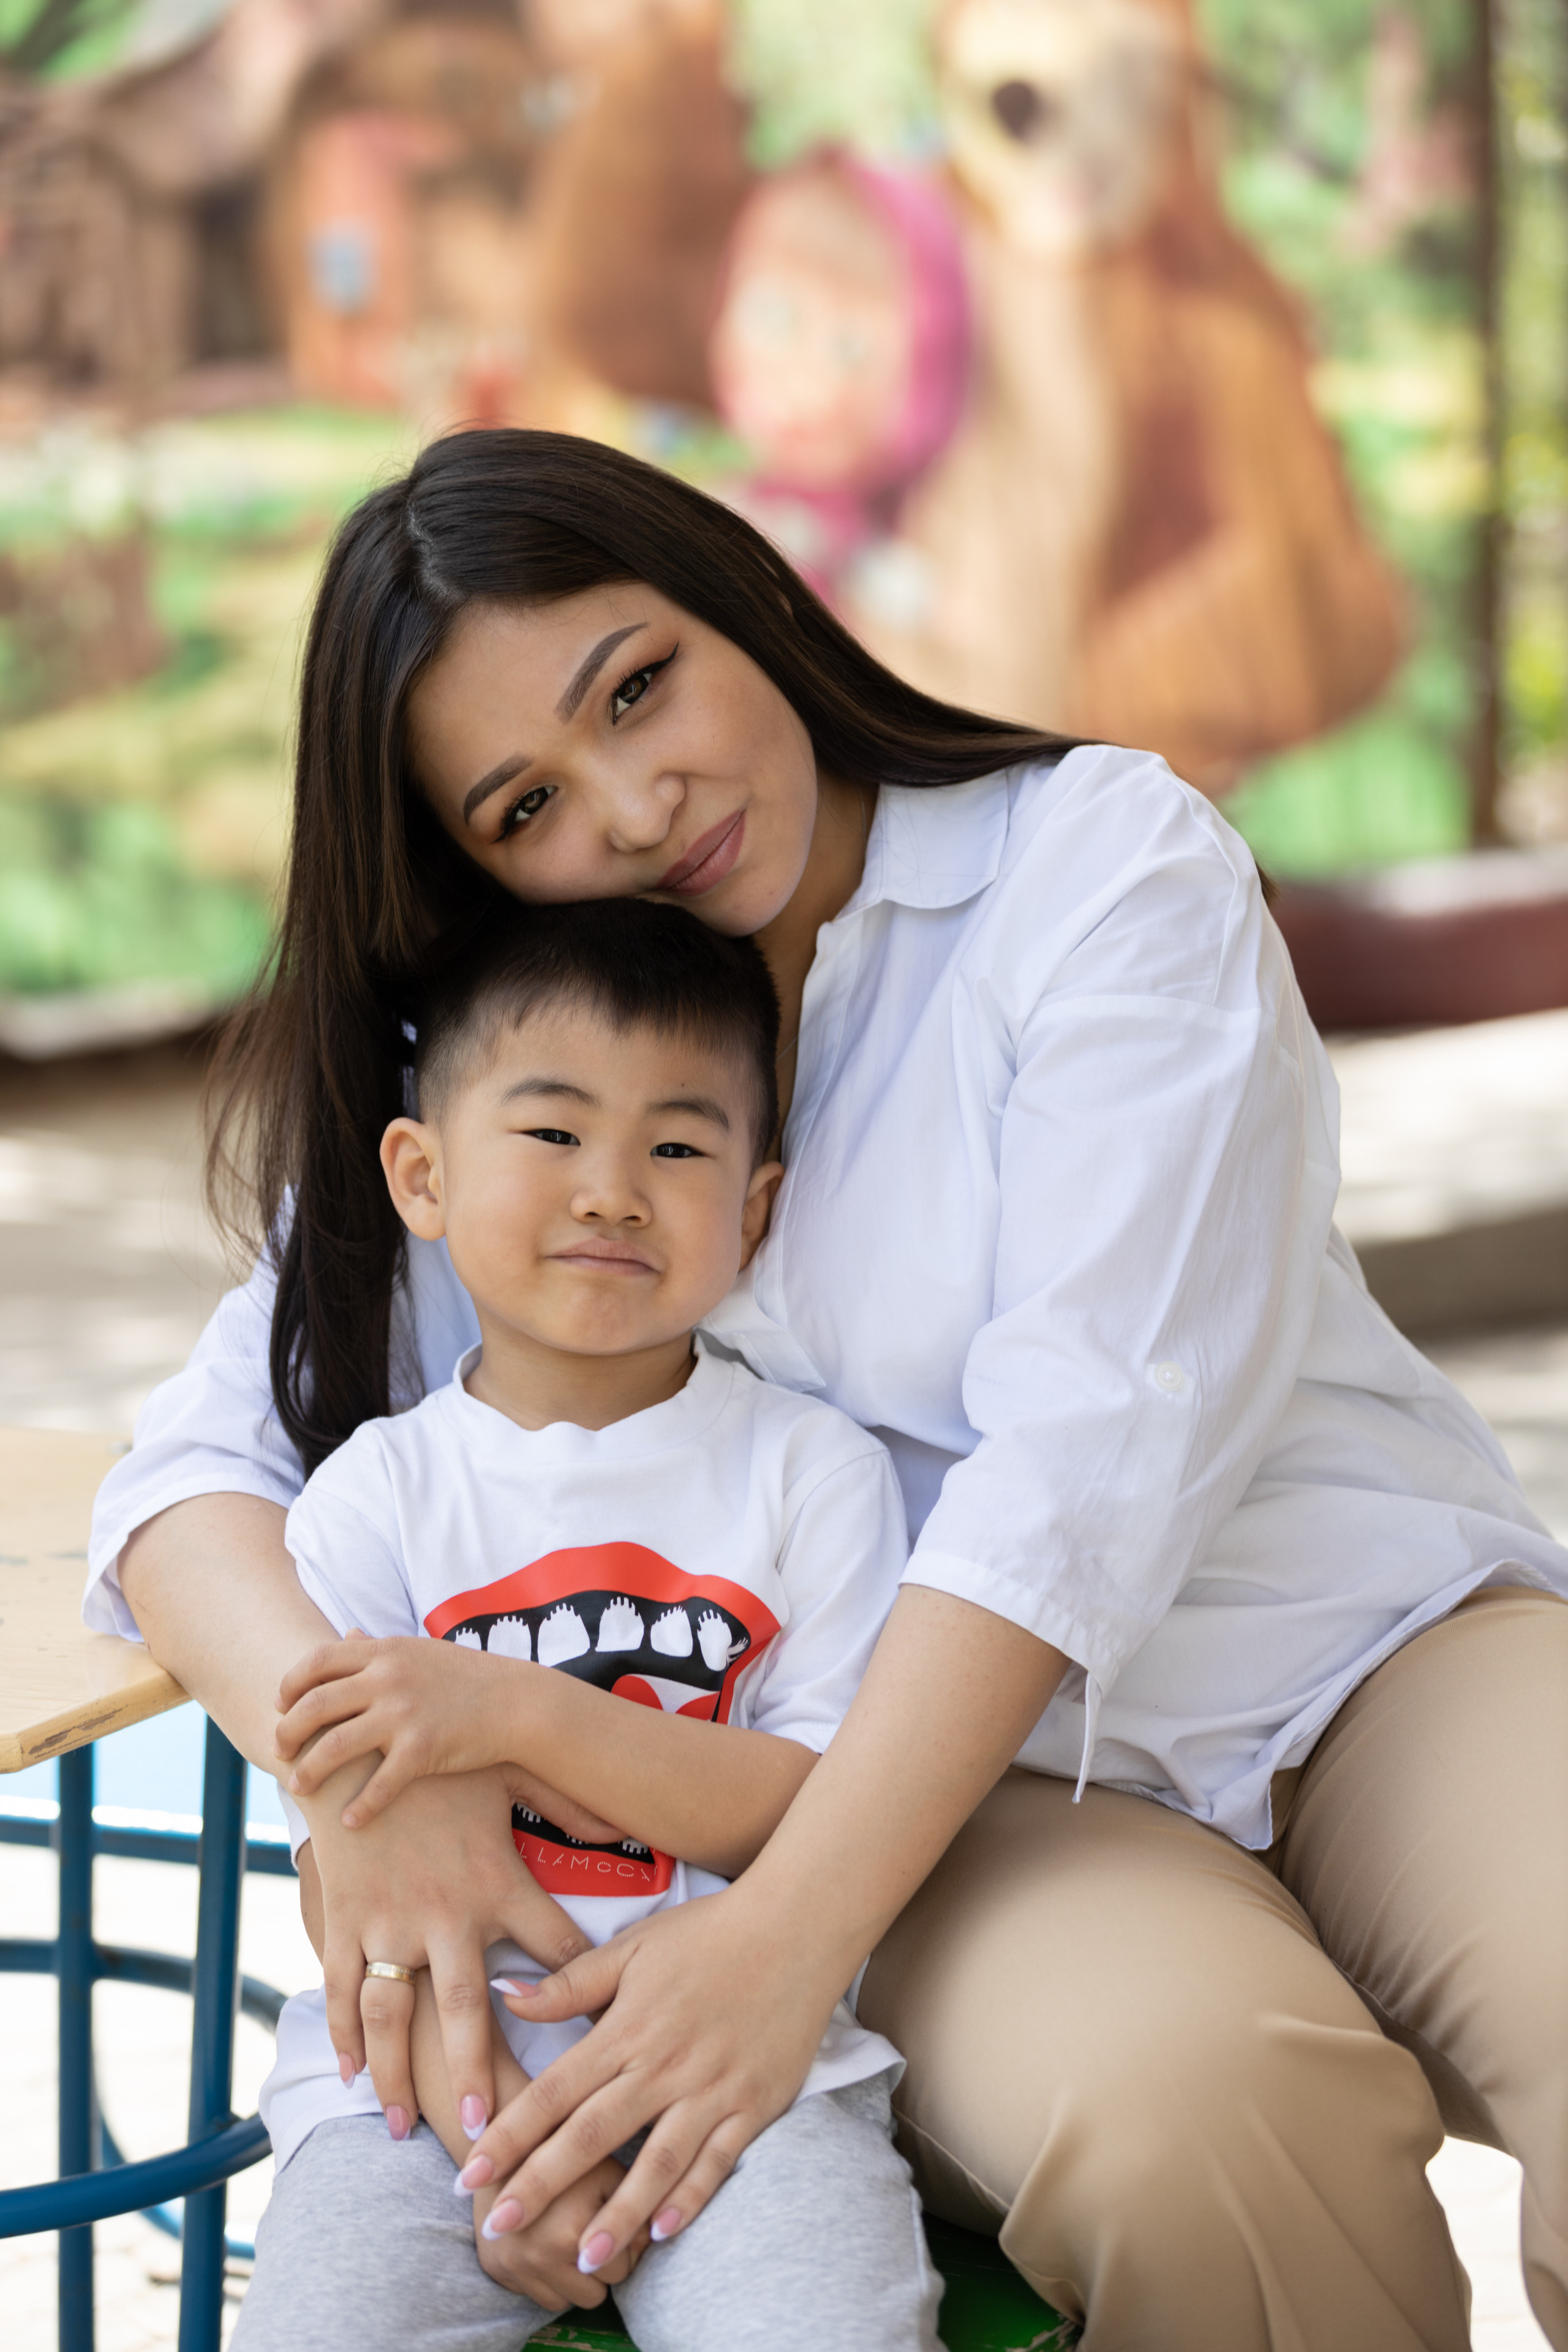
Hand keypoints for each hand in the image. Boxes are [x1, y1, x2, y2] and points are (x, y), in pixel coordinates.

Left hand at [278, 1635, 527, 1825]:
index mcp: (385, 1652)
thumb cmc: (467, 1677)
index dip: (290, 1684)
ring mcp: (404, 1714)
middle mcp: (388, 1679)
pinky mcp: (424, 1748)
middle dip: (288, 1732)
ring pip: (336, 1746)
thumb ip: (379, 1647)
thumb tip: (346, 1634)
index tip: (280, 1705)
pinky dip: (360, 1807)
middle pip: (316, 1705)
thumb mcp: (419, 1651)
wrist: (516, 1702)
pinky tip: (349, 1822)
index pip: (317, 1660)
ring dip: (310, 1772)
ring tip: (299, 1789)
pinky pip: (380, 1784)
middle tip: (280, 1752)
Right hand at [294, 1755, 594, 2142]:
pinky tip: (353, 2074)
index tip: (599, 2048)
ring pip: (393, 2013)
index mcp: (495, 1880)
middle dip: (474, 2074)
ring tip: (406, 2127)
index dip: (578, 1995)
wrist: (358, 1739)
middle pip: (465, 2008)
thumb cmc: (445, 1759)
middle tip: (486, 2134)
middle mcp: (443, 1910)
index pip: (553, 1946)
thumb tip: (630, 1822)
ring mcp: (388, 1919)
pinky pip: (341, 1986)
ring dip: (397, 2073)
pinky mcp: (346, 1917)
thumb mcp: (513, 1772)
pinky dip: (344, 2034)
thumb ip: (571, 1804)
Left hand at [453, 1886, 845, 2273]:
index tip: (468, 2173)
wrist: (795, 1926)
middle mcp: (664, 2065)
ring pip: (656, 2163)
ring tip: (583, 2257)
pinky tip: (663, 2232)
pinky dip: (691, 2198)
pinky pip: (718, 2161)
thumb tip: (506, 1995)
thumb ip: (570, 1982)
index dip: (508, 2135)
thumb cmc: (708, 1933)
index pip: (553, 2092)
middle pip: (592, 2135)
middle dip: (540, 2185)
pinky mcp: (754, 2103)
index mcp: (626, 2028)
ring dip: (617, 2214)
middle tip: (499, 2226)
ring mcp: (711, 2089)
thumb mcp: (633, 1946)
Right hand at [472, 2160, 648, 2310]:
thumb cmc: (568, 2147)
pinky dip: (553, 2280)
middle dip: (606, 2260)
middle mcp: (544, 2250)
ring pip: (576, 2299)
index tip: (619, 2213)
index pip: (628, 2261)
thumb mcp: (607, 2163)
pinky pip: (547, 2300)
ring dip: (580, 2275)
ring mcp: (519, 2264)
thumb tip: (656, 2235)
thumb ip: (637, 2197)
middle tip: (595, 2223)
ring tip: (571, 2231)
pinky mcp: (499, 2271)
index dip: (629, 2238)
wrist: (499, 2141)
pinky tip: (548, 2243)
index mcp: (574, 2223)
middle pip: (604, 2286)